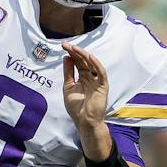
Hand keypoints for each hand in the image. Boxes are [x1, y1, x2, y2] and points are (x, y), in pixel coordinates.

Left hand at [63, 42, 111, 157]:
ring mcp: (97, 81)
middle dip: (76, 52)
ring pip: (92, 64)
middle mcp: (91, 77)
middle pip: (84, 61)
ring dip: (84, 55)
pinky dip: (96, 64)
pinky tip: (89, 57)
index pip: (78, 62)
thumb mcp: (68, 87)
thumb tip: (66, 57)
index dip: (72, 54)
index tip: (64, 46)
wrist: (84, 121)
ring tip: (75, 48)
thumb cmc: (76, 107)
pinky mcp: (103, 86)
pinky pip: (101, 73)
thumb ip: (68, 72)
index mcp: (83, 78)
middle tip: (67, 45)